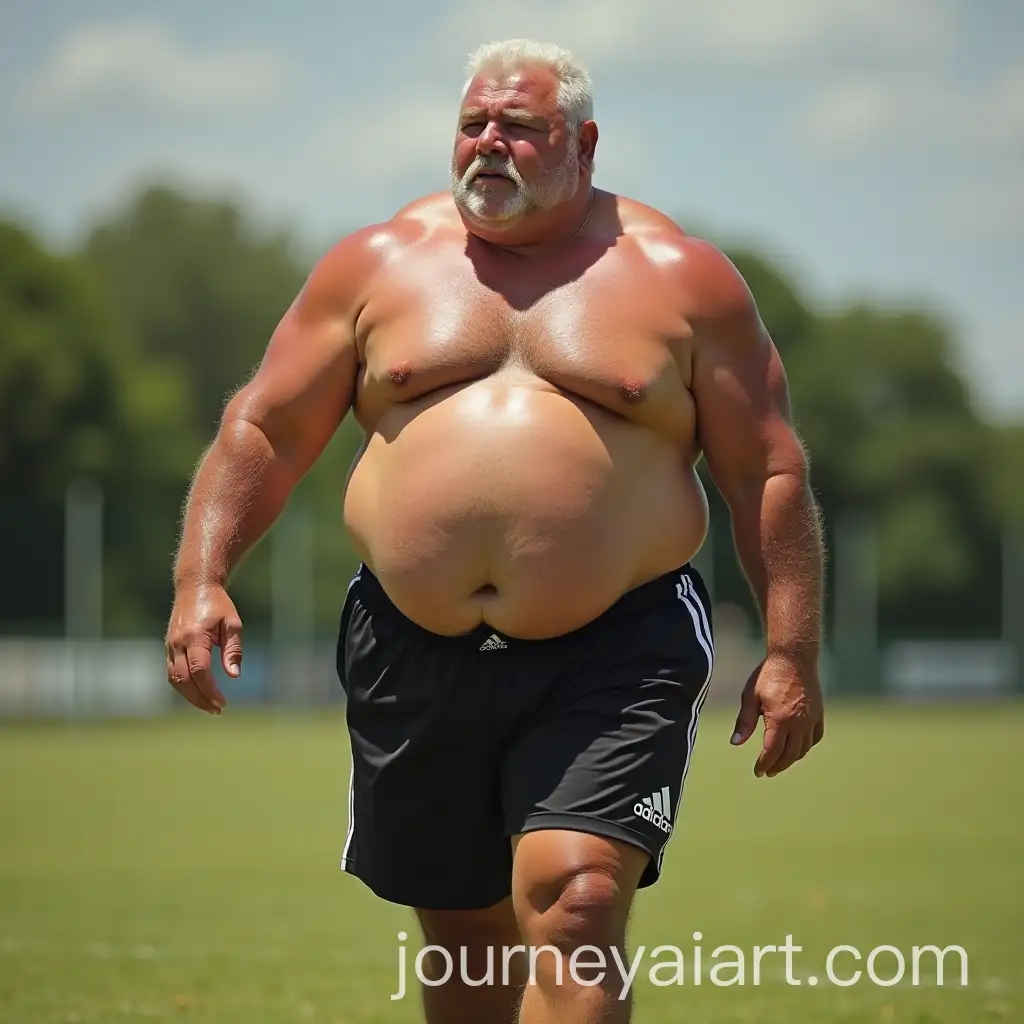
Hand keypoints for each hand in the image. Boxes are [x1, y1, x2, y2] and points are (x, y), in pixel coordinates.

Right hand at [164, 583, 242, 713]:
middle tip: (216, 709)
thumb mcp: (233, 623)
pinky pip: (171, 672)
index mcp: (195, 636)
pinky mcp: (168, 647)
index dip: (210, 690)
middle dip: (199, 699)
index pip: (199, 671)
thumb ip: (233, 650)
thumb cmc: (218, 604)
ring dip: (190, 696)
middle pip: (183, 680)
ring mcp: (170, 645)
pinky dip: (183, 686)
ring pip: (174, 679)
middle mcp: (178, 643)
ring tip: (209, 705)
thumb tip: (234, 676)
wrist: (194, 586)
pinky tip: (197, 692)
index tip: (223, 702)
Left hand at [730, 653, 823, 776]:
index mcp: (780, 720)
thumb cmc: (769, 675)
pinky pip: (816, 737)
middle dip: (777, 766)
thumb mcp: (750, 696)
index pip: (772, 751)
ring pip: (804, 748)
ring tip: (781, 762)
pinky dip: (807, 746)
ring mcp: (811, 719)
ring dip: (792, 759)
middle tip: (768, 772)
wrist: (794, 658)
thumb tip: (736, 742)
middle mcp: (799, 723)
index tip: (758, 772)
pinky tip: (799, 748)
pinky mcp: (819, 713)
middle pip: (789, 755)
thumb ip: (744, 722)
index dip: (764, 764)